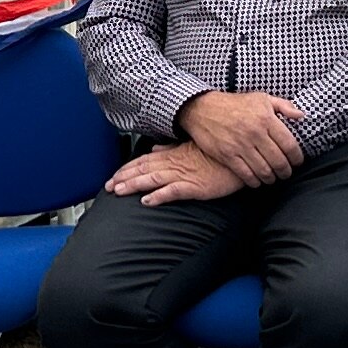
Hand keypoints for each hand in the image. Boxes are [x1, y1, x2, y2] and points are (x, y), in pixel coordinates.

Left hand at [108, 142, 241, 206]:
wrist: (241, 158)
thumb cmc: (218, 153)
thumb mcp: (192, 146)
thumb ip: (172, 147)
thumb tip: (155, 147)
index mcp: (173, 154)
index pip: (144, 160)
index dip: (127, 168)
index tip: (113, 176)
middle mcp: (175, 163)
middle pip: (143, 170)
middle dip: (123, 178)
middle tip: (107, 186)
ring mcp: (184, 174)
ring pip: (153, 179)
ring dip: (134, 185)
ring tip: (118, 191)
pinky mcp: (196, 186)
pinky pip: (174, 191)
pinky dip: (159, 196)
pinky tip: (147, 201)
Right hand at [180, 91, 301, 182]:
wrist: (203, 109)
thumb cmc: (235, 104)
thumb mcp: (261, 98)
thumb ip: (283, 106)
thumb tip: (301, 115)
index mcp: (266, 118)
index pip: (289, 144)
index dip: (297, 157)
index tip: (297, 162)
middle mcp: (255, 133)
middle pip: (278, 161)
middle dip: (286, 171)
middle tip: (286, 173)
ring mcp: (240, 145)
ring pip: (264, 170)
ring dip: (271, 178)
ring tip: (273, 178)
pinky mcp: (227, 155)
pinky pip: (246, 174)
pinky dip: (254, 182)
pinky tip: (257, 181)